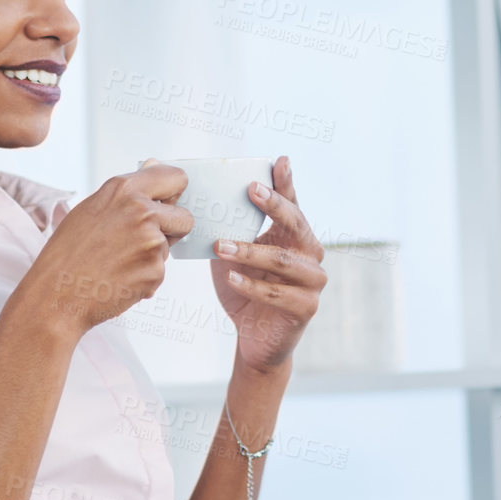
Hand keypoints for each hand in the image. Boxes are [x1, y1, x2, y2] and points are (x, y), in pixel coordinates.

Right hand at [24, 164, 191, 335]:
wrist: (55, 296)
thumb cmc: (68, 252)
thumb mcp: (92, 209)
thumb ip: (128, 190)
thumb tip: (154, 163)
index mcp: (123, 190)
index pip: (174, 177)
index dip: (174, 192)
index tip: (168, 202)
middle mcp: (141, 211)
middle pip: (185, 217)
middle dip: (171, 230)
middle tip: (140, 241)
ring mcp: (151, 242)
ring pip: (168, 247)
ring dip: (151, 256)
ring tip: (116, 262)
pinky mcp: (155, 271)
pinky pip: (159, 271)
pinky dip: (143, 277)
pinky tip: (117, 278)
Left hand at [210, 156, 325, 372]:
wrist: (255, 337)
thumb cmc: (244, 287)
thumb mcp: (232, 252)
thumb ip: (224, 226)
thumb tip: (188, 193)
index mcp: (295, 235)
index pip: (292, 203)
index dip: (286, 182)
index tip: (278, 161)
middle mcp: (310, 253)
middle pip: (296, 223)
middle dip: (274, 205)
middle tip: (251, 190)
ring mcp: (313, 280)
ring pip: (282, 260)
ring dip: (250, 250)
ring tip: (221, 246)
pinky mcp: (306, 306)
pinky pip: (278, 292)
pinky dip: (252, 285)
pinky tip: (231, 278)